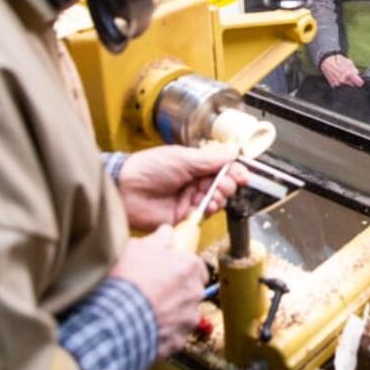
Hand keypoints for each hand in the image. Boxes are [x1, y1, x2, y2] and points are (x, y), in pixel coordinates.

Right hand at [110, 225, 208, 357]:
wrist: (113, 319)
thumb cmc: (125, 280)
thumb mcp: (137, 248)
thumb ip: (159, 238)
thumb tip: (166, 232)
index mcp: (188, 267)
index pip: (197, 266)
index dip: (182, 268)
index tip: (170, 270)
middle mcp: (194, 293)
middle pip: (191, 290)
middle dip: (176, 291)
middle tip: (154, 290)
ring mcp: (188, 319)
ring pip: (184, 313)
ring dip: (170, 313)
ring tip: (145, 310)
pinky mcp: (178, 341)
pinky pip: (174, 334)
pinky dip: (163, 332)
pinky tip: (144, 326)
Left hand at [116, 144, 246, 230]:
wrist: (126, 189)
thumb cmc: (148, 168)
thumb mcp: (183, 158)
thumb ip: (210, 159)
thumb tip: (233, 153)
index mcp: (193, 165)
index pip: (220, 168)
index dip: (233, 172)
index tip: (243, 175)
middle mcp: (192, 182)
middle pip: (221, 185)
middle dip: (227, 184)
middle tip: (224, 183)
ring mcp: (188, 200)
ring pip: (215, 200)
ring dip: (219, 197)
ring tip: (213, 195)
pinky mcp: (183, 217)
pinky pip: (203, 215)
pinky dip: (208, 211)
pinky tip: (206, 206)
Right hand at [321, 54, 364, 87]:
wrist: (326, 61)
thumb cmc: (337, 60)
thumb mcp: (348, 62)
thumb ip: (354, 69)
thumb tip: (357, 73)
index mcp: (348, 74)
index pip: (359, 83)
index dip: (360, 81)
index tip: (360, 81)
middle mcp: (343, 80)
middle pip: (353, 85)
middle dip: (353, 81)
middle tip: (350, 76)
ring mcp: (338, 83)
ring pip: (346, 86)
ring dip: (347, 82)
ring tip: (343, 75)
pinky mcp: (333, 85)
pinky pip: (340, 86)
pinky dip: (341, 83)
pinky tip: (338, 77)